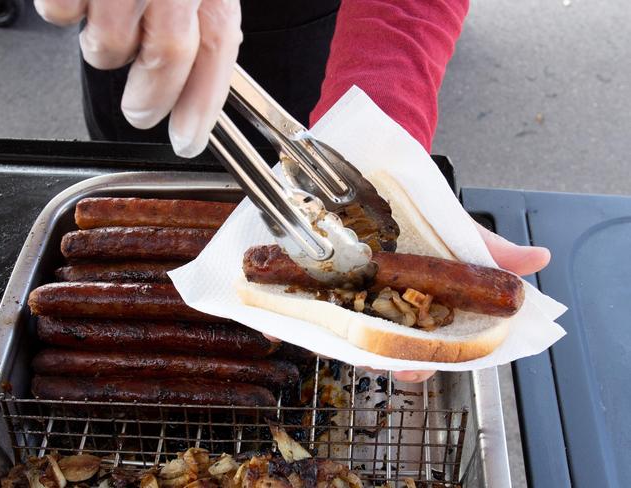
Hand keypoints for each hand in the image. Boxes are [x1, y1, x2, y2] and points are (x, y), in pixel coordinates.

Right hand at [34, 0, 241, 157]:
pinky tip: (80, 3)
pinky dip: (65, 15)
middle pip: (168, 53)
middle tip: (141, 112)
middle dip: (152, 97)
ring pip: (111, 41)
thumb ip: (197, 18)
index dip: (203, 103)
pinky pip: (60, 12)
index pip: (218, 47)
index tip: (188, 140)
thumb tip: (195, 80)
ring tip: (109, 29)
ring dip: (107, 49)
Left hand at [264, 221, 551, 382]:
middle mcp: (378, 301)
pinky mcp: (310, 275)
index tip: (414, 370)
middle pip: (375, 344)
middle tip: (362, 353)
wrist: (373, 155)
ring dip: (326, 336)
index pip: (419, 346)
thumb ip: (486, 247)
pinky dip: (288, 311)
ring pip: (335, 330)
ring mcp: (343, 291)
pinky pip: (295, 302)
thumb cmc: (415, 200)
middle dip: (369, 354)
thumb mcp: (450, 222)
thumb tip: (538, 259)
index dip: (419, 363)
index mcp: (414, 300)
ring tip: (322, 334)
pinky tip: (282, 313)